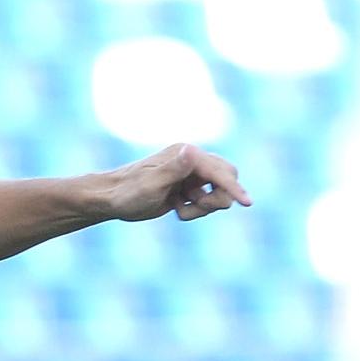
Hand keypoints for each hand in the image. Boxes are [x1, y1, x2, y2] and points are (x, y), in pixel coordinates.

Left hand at [108, 144, 251, 222]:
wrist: (112, 199)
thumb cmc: (128, 193)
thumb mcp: (151, 184)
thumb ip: (174, 169)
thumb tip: (192, 150)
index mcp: (185, 154)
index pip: (219, 171)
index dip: (234, 188)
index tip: (248, 203)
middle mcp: (191, 159)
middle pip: (227, 177)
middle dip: (217, 198)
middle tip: (191, 208)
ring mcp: (191, 172)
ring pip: (219, 190)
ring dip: (205, 206)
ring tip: (179, 209)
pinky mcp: (188, 185)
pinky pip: (207, 199)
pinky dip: (196, 209)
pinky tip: (175, 207)